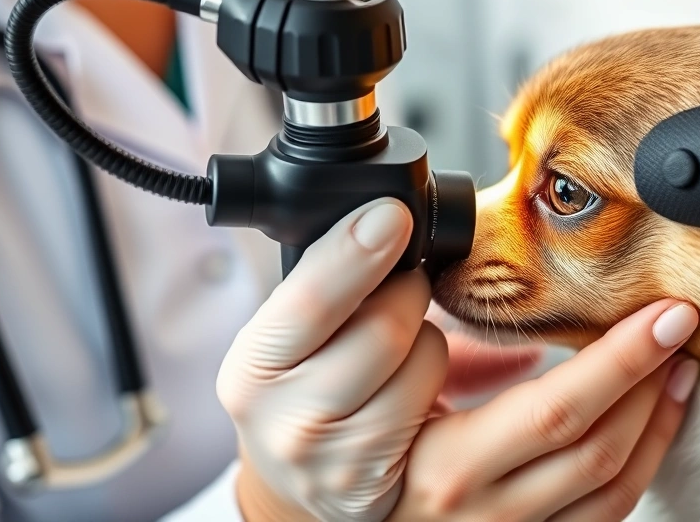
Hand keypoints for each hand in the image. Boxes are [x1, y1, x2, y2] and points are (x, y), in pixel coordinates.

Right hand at [216, 198, 448, 521]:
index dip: (355, 252)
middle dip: (408, 291)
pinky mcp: (385, 484)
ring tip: (402, 352)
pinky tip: (419, 385)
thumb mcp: (290, 333)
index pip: (308, 301)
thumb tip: (388, 220)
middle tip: (401, 291)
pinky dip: (443, 378)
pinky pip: (445, 403)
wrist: (303, 477)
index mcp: (253, 367)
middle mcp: (286, 422)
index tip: (392, 214)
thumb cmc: (306, 385)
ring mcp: (337, 461)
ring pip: (426, 359)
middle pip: (385, 327)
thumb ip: (328, 282)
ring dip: (429, 339)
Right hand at [388, 300, 699, 521]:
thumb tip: (509, 296)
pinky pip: (606, 515)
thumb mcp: (392, 398)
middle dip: (649, 379)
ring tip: (678, 367)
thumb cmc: (369, 453)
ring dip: (657, 422)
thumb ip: (451, 354)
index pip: (556, 410)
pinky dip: (641, 463)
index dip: (622, 361)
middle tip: (680, 323)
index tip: (664, 315)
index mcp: (447, 466)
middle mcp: (487, 512)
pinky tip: (652, 422)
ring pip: (614, 486)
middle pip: (598, 447)